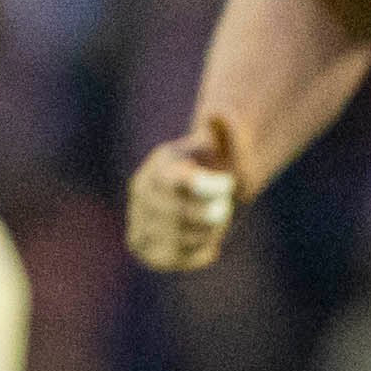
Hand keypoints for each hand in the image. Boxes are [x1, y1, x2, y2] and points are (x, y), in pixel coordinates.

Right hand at [124, 114, 244, 273]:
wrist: (209, 191)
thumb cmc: (221, 166)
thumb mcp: (230, 147)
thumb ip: (228, 133)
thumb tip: (217, 112)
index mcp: (162, 165)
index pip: (176, 180)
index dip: (206, 187)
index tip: (227, 185)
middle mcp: (142, 192)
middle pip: (180, 214)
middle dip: (213, 213)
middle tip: (226, 206)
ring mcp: (139, 219)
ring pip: (176, 238)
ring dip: (206, 234)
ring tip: (215, 222)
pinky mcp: (143, 246)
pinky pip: (169, 259)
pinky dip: (194, 255)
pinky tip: (209, 247)